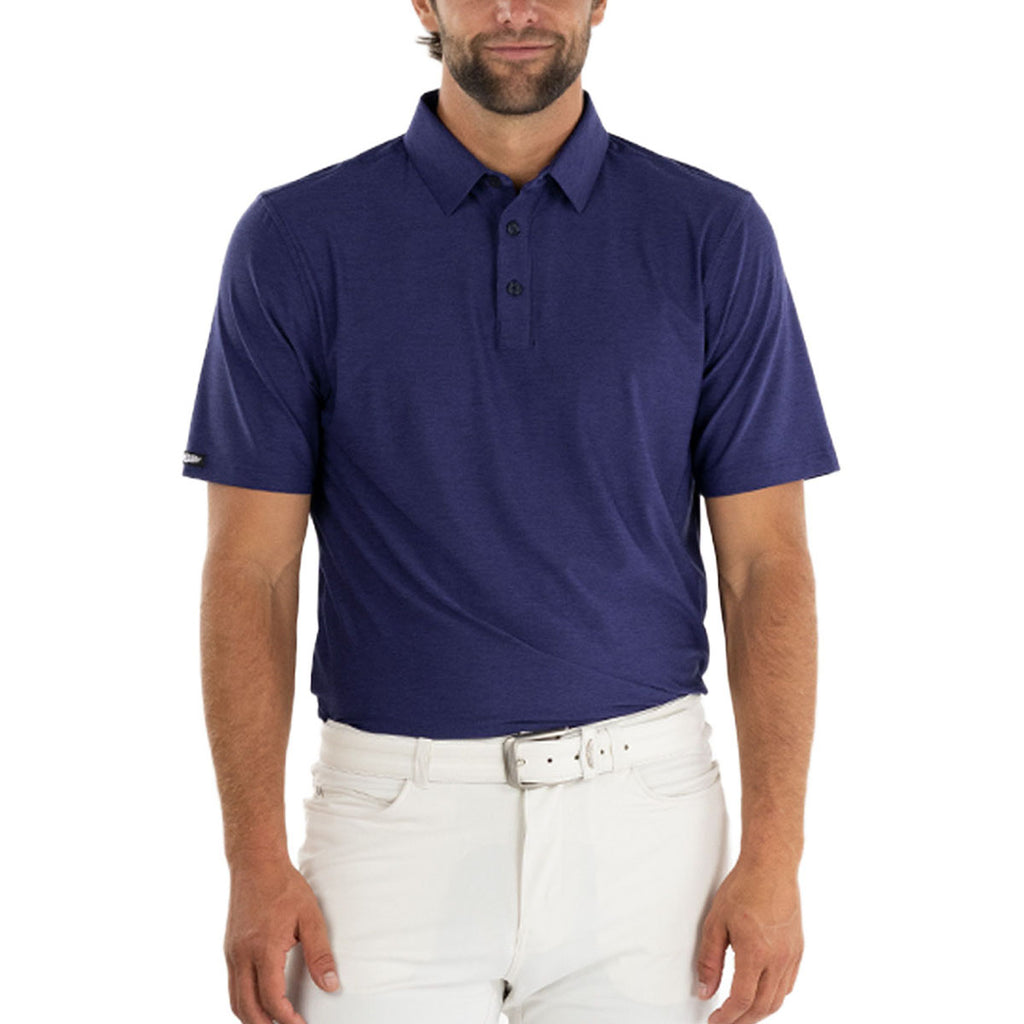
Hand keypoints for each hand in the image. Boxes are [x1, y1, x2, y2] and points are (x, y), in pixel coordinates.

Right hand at [224, 859, 339, 1023]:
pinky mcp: (229, 949)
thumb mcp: (310, 917)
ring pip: (235, 1000)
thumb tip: (331, 984)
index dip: (286, 1019)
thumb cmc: (285, 886)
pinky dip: (245, 1001)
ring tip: (275, 1022)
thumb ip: (320, 953)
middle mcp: (241, 956)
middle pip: (246, 1009)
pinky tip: (261, 1001)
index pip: (271, 999)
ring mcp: (231, 953)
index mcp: (263, 949)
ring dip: (252, 1018)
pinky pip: (233, 985)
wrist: (256, 863)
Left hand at [696, 859, 803, 1023]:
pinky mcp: (798, 950)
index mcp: (755, 952)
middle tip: (726, 1022)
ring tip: (741, 1013)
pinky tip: (761, 994)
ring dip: (759, 1011)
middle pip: (762, 1006)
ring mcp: (791, 956)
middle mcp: (778, 958)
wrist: (771, 867)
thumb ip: (709, 959)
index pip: (742, 1000)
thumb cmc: (743, 888)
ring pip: (778, 999)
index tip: (715, 1021)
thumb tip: (705, 990)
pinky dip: (774, 997)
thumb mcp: (715, 922)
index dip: (727, 1017)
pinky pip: (789, 985)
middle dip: (743, 1020)